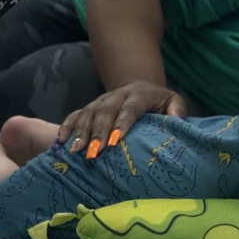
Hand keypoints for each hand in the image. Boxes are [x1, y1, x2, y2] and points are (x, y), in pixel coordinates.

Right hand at [58, 79, 186, 155]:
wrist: (140, 86)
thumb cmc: (160, 102)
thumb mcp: (173, 101)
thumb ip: (177, 109)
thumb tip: (177, 120)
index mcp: (139, 94)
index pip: (130, 109)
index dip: (121, 124)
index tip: (115, 141)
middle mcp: (117, 95)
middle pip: (105, 112)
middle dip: (97, 132)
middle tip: (93, 152)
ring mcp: (101, 100)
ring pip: (87, 112)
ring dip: (80, 131)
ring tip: (75, 150)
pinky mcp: (90, 106)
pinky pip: (75, 114)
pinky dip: (67, 126)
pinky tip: (61, 142)